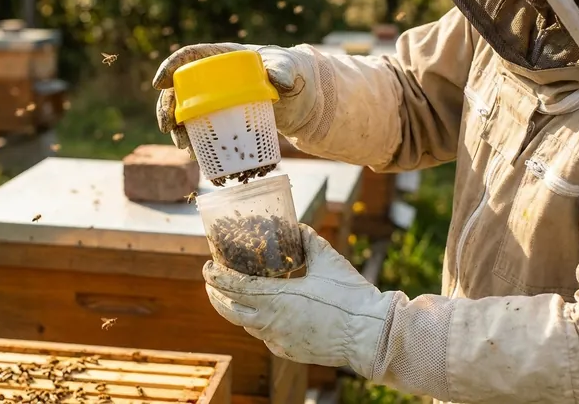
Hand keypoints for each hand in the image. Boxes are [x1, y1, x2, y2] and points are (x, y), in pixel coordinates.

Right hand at [152, 43, 317, 154]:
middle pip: (180, 87)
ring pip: (186, 110)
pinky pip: (200, 127)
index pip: (190, 56)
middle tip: (168, 128)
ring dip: (178, 129)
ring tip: (185, 147)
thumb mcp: (291, 69)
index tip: (160, 84)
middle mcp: (213, 75)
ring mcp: (216, 97)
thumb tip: (277, 78)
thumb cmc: (295, 74)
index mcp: (224, 55)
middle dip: (167, 107)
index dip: (171, 66)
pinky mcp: (222, 117)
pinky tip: (196, 155)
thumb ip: (285, 70)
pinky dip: (195, 140)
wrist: (302, 99)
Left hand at [202, 224, 396, 376]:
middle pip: (229, 310)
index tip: (207, 266)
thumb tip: (294, 225)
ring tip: (235, 294)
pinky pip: (265, 336)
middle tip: (211, 281)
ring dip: (236, 309)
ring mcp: (279, 341)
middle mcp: (271, 323)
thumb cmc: (350, 296)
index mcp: (277, 298)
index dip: (216, 276)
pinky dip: (258, 322)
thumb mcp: (327, 260)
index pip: (234, 287)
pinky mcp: (288, 352)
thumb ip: (306, 240)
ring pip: (246, 324)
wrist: (371, 334)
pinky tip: (263, 313)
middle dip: (216, 294)